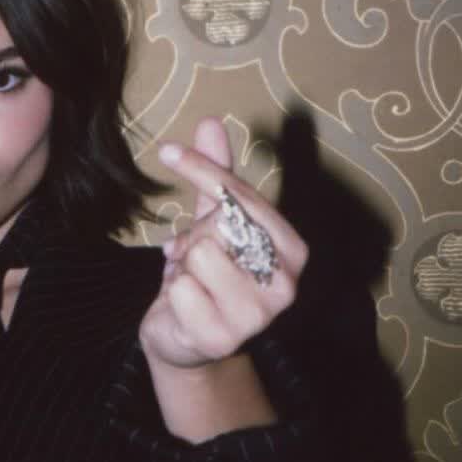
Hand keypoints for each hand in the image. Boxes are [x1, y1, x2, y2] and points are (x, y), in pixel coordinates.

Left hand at [139, 118, 305, 371]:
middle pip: (219, 223)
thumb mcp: (213, 220)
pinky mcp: (223, 338)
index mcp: (293, 250)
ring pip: (199, 253)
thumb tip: (211, 122)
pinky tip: (185, 305)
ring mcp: (257, 316)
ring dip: (184, 265)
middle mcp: (286, 284)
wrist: (187, 340)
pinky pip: (181, 288)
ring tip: (193, 280)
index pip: (243, 196)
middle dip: (196, 233)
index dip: (202, 169)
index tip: (168, 150)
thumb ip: (216, 175)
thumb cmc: (207, 274)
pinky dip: (173, 292)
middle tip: (196, 255)